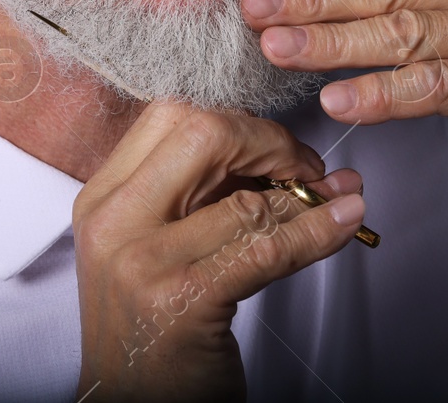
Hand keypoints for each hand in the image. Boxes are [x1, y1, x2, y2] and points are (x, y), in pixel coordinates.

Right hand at [72, 101, 364, 401]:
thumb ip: (204, 197)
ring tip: (342, 196)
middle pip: (202, 132)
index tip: (276, 148)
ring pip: (246, 197)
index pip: (172, 115)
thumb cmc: (153, 332)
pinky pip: (267, 247)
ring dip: (308, 195)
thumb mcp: (156, 248)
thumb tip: (293, 160)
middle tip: (306, 168)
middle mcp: (113, 220)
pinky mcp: (182, 301)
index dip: (238, 122)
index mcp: (103, 197)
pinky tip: (344, 224)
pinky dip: (316, 232)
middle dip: (270, 142)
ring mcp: (143, 260)